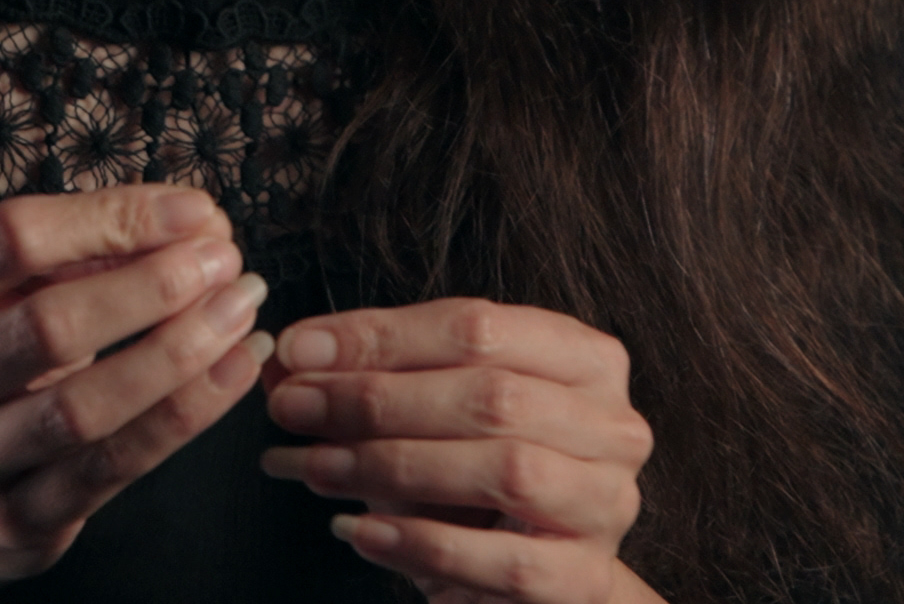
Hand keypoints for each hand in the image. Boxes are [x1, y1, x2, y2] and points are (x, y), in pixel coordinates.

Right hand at [0, 185, 272, 598]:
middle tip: (223, 260)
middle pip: (47, 326)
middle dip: (152, 286)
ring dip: (178, 352)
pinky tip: (234, 370)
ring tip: (239, 309)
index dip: (111, 218)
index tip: (191, 211)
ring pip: (83, 408)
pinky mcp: (16, 520)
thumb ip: (76, 252)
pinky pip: (113, 466)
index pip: (10, 239)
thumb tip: (192, 221)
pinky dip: (186, 414)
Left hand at [257, 298, 657, 603]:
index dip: (380, 337)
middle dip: (377, 400)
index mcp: (583, 358)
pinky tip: (360, 532)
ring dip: (394, 466)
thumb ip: (374, 374)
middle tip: (294, 407)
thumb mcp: (433, 408)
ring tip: (317, 467)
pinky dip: (423, 545)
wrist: (536, 570)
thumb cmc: (480, 473)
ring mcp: (605, 503)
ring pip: (506, 472)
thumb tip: (291, 356)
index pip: (478, 326)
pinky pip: (505, 562)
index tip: (298, 350)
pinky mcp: (584, 578)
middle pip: (491, 396)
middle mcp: (612, 425)